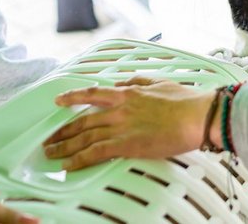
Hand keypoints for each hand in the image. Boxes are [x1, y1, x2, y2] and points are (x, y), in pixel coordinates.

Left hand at [42, 76, 213, 170]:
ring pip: (85, 136)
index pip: (93, 93)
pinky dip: (79, 159)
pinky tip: (69, 165)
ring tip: (52, 153)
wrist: (197, 115)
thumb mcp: (160, 82)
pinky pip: (96, 152)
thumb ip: (140, 81)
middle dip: (63, 130)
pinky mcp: (127, 144)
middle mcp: (120, 109)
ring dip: (65, 146)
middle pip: (83, 119)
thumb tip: (126, 81)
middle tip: (50, 138)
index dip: (73, 97)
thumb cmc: (185, 101)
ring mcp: (122, 126)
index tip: (59, 100)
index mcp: (128, 93)